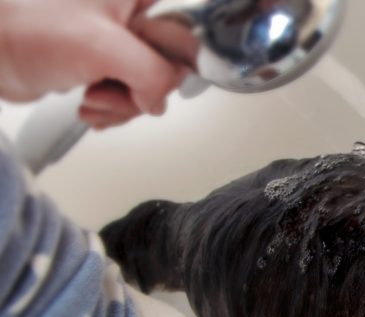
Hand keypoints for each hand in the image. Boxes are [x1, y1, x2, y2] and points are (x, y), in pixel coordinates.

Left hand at [0, 0, 186, 127]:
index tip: (149, 78)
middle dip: (141, 91)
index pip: (187, 33)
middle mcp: (131, 11)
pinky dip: (111, 107)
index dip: (173, 63)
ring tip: (91, 97)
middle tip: (110, 89)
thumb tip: (160, 100)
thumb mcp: (105, 49)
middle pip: (168, 64)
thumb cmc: (28, 31)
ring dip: (122, 104)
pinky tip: (88, 103)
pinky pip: (128, 93)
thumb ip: (153, 75)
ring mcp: (117, 38)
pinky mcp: (103, 60)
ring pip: (148, 84)